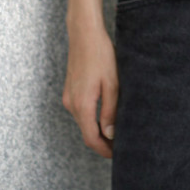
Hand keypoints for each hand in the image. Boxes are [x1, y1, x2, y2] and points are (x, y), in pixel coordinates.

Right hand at [62, 28, 118, 157]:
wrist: (84, 34)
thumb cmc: (101, 55)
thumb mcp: (111, 84)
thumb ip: (110, 111)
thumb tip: (110, 134)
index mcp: (82, 104)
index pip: (91, 138)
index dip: (104, 150)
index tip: (118, 155)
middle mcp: (71, 104)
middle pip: (86, 133)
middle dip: (102, 143)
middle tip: (121, 146)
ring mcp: (68, 97)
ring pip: (83, 123)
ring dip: (97, 131)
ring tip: (116, 132)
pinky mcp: (70, 91)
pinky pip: (80, 112)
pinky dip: (91, 119)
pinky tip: (105, 117)